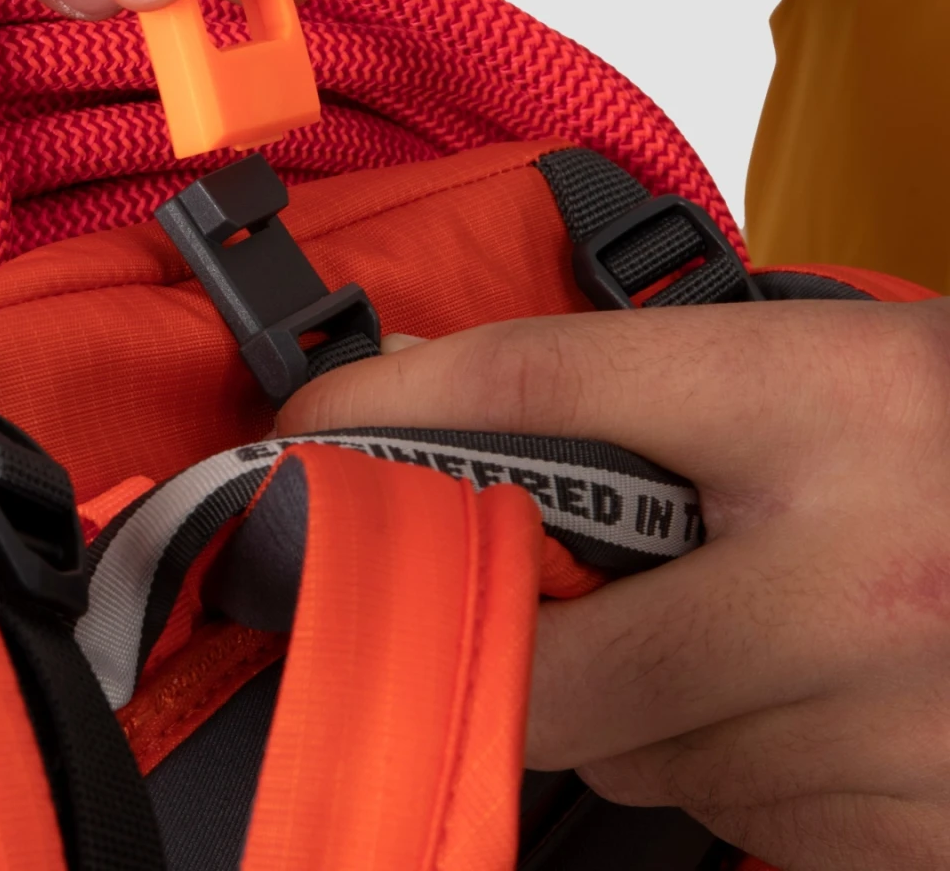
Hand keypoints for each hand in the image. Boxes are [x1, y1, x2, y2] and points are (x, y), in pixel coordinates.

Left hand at [277, 296, 949, 869]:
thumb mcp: (828, 363)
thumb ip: (644, 390)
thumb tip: (442, 415)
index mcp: (826, 407)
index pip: (537, 387)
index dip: (387, 409)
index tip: (298, 432)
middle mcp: (855, 579)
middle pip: (552, 653)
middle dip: (508, 639)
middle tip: (534, 590)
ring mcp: (890, 733)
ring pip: (640, 757)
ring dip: (642, 705)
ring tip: (749, 625)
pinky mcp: (915, 839)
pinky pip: (739, 825)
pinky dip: (736, 770)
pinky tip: (821, 700)